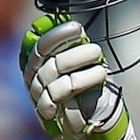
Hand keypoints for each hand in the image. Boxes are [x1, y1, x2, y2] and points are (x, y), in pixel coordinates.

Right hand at [19, 15, 128, 139]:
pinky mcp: (51, 115)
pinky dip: (82, 89)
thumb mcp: (80, 59)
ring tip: (103, 71)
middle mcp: (36, 79)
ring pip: (61, 85)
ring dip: (85, 77)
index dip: (58, 36)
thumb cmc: (86, 80)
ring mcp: (41, 97)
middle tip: (97, 51)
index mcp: (38, 62)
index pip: (42, 46)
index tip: (77, 28)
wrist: (94, 112)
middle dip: (77, 56)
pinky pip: (65, 103)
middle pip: (53, 65)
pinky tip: (97, 83)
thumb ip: (73, 44)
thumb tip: (74, 24)